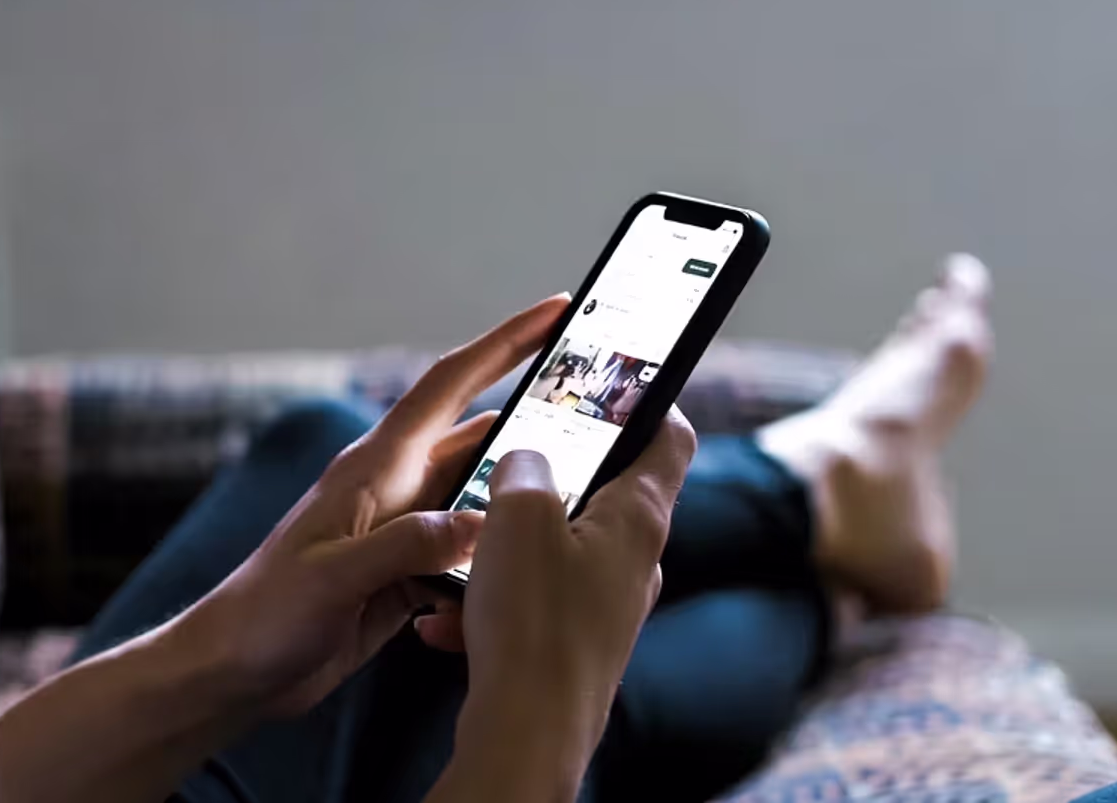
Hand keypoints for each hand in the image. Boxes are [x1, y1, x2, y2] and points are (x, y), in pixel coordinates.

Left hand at [176, 295, 570, 718]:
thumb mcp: (333, 579)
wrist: (232, 670)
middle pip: (479, 437)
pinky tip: (523, 573)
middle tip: (601, 406)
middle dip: (536, 417)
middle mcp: (394, 488)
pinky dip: (496, 560)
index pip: (450, 385)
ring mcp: (400, 531)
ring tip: (583, 492)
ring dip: (521, 498)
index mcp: (375, 467)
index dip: (504, 343)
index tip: (556, 310)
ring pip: (480, 498)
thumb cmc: (265, 616)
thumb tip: (480, 523)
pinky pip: (468, 554)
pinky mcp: (404, 575)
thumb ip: (404, 547)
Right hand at [430, 415, 697, 795]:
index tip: (620, 382)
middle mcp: (634, 563)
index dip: (651, 401)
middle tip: (506, 463)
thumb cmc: (533, 623)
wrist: (528, 734)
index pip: (670, 439)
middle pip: (606, 494)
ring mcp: (607, 608)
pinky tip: (446, 618)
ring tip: (460, 555)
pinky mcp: (576, 647)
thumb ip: (525, 469)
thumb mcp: (519, 516)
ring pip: (557, 552)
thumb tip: (526, 460)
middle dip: (550, 477)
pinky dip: (490, 600)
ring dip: (505, 546)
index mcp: (637, 519)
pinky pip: (532, 604)